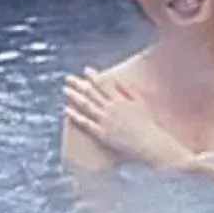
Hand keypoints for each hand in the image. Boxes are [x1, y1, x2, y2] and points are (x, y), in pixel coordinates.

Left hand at [63, 70, 185, 168]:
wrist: (148, 142)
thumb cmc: (147, 123)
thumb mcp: (140, 102)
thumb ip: (129, 90)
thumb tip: (117, 79)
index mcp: (120, 99)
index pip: (104, 84)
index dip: (94, 76)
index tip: (85, 69)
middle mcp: (110, 108)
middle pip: (91, 93)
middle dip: (79, 83)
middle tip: (68, 77)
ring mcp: (105, 120)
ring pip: (86, 105)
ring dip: (75, 96)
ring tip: (65, 90)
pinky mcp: (101, 133)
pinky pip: (86, 123)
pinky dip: (76, 116)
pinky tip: (67, 110)